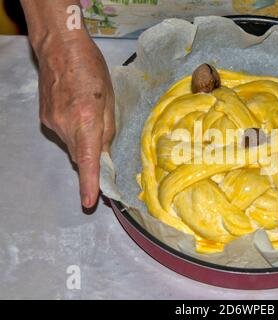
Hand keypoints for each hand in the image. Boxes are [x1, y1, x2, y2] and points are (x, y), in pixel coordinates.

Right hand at [36, 35, 114, 207]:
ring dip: (83, 141)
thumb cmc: (91, 70)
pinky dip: (74, 131)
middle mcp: (65, 125)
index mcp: (86, 120)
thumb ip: (107, 130)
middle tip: (105, 150)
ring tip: (90, 116)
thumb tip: (105, 155)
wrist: (59, 48)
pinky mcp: (45, 118)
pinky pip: (64, 134)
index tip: (88, 202)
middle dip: (92, 159)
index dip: (89, 183)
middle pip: (80, 155)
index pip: (87, 160)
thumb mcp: (109, 100)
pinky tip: (78, 112)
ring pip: (72, 145)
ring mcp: (51, 122)